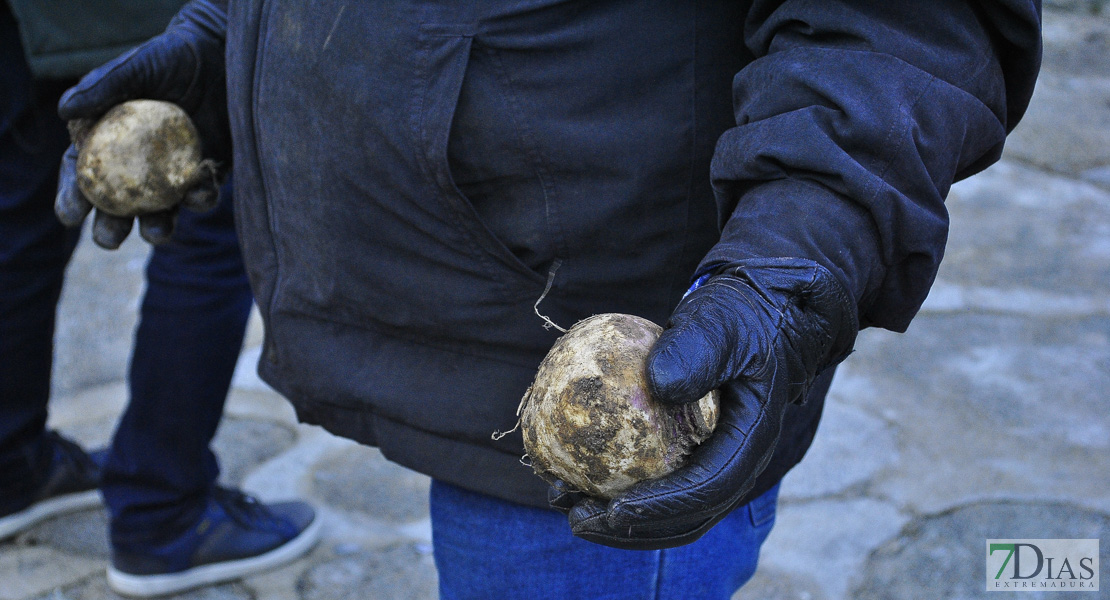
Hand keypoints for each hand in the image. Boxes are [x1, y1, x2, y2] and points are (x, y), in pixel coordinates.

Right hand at [54, 0, 228, 248]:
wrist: (219, 56)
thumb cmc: (167, 59)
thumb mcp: (134, 68)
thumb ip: (103, 87)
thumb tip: (65, 111)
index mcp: (107, 145)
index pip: (82, 176)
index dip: (73, 197)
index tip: (71, 213)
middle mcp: (138, 168)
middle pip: (117, 209)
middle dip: (110, 229)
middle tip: (109, 237)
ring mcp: (174, 175)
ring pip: (162, 213)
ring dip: (157, 228)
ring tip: (156, 231)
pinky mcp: (209, 173)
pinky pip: (203, 195)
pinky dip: (201, 198)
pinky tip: (200, 191)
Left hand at [551, 258, 857, 549]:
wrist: (757, 316)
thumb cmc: (738, 316)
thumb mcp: (720, 323)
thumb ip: (697, 349)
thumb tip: (658, 384)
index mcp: (750, 440)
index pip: (710, 489)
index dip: (664, 506)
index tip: (615, 508)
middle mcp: (733, 463)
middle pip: (686, 518)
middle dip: (629, 529)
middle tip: (576, 518)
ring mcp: (712, 462)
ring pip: (667, 510)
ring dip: (614, 517)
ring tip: (560, 499)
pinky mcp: (690, 452)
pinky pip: (651, 480)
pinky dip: (612, 484)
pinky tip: (566, 469)